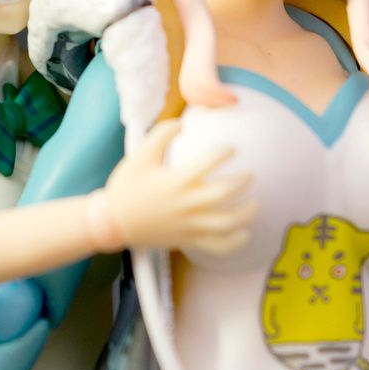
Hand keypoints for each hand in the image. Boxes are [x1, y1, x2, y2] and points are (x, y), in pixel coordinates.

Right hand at [103, 119, 256, 256]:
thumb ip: (161, 135)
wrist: (113, 222)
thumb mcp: (139, 155)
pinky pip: (217, 246)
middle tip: (250, 175)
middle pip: (224, 193)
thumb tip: (182, 122)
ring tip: (255, 204)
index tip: (231, 148)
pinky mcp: (188, 240)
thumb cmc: (127, 187)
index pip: (208, 163)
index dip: (224, 153)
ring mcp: (189, 225)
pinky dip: (235, 242)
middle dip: (243, 182)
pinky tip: (244, 233)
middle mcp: (186, 204)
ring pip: (226, 223)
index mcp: (176, 181)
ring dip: (246, 213)